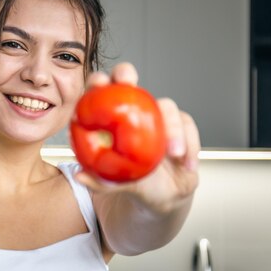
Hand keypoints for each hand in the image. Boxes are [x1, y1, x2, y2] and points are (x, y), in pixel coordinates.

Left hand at [74, 63, 199, 215]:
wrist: (160, 196)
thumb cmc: (133, 181)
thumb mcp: (114, 183)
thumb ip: (99, 180)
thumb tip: (81, 176)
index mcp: (112, 120)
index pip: (100, 93)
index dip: (98, 83)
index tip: (98, 85)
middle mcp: (135, 112)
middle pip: (127, 81)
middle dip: (125, 74)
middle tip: (128, 84)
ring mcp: (159, 118)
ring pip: (167, 106)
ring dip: (172, 128)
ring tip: (173, 153)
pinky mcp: (181, 128)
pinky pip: (188, 128)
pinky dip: (190, 146)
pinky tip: (186, 164)